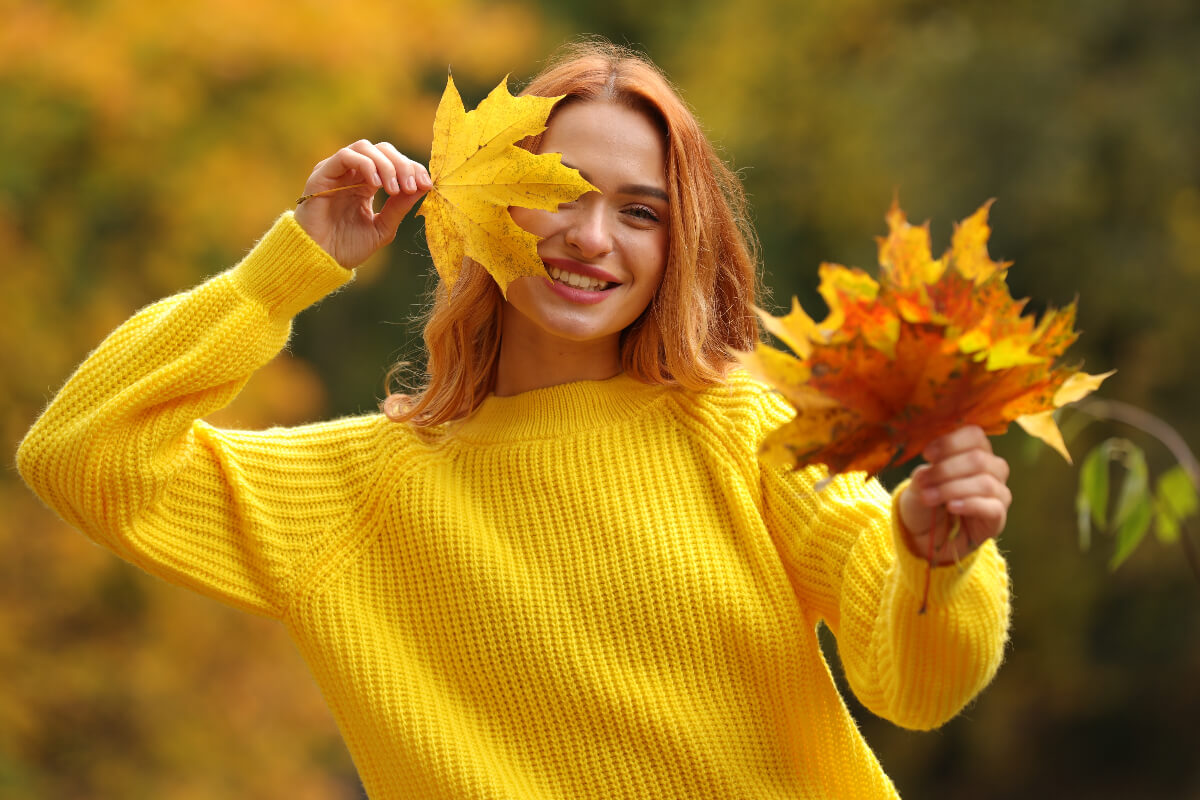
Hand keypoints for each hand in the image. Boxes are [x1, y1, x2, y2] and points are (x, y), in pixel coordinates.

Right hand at [294, 140, 431, 268]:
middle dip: (402, 165)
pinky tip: (376, 185)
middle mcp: (352, 173)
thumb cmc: (347, 247)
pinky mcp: (322, 174)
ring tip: (395, 189)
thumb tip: (423, 187)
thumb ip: (399, 208)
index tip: (426, 184)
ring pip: (365, 148)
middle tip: (412, 185)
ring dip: (386, 165)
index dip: (412, 169)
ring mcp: (337, 172)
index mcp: (367, 184)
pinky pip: (345, 156)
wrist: (320, 260)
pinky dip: (365, 165)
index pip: (393, 162)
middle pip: (382, 150)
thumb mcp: (382, 227)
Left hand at [898, 425, 1011, 564]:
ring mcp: (998, 492)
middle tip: (924, 481)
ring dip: (952, 489)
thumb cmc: (926, 499)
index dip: (951, 442)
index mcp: (974, 451)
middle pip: (978, 459)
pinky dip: (970, 504)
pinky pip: (992, 507)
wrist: (928, 534)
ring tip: (929, 497)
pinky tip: (952, 507)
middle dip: (946, 470)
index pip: (974, 435)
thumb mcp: (919, 482)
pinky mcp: (998, 516)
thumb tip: (927, 469)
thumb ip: (925, 472)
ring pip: (984, 482)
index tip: (926, 454)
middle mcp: (992, 468)